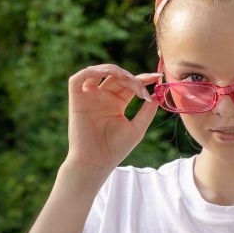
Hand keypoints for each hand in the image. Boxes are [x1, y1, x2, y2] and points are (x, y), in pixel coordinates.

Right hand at [63, 63, 161, 190]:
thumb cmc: (115, 149)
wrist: (96, 162)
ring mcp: (89, 97)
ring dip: (113, 70)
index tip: (157, 77)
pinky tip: (105, 74)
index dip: (143, 78)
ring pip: (98, 72)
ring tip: (127, 79)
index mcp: (117, 104)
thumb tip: (157, 94)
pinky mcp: (76, 99)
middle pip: (117, 77)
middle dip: (131, 78)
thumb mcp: (137, 129)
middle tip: (142, 86)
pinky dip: (90, 72)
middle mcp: (103, 98)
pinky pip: (78, 79)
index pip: (130, 84)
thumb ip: (147, 111)